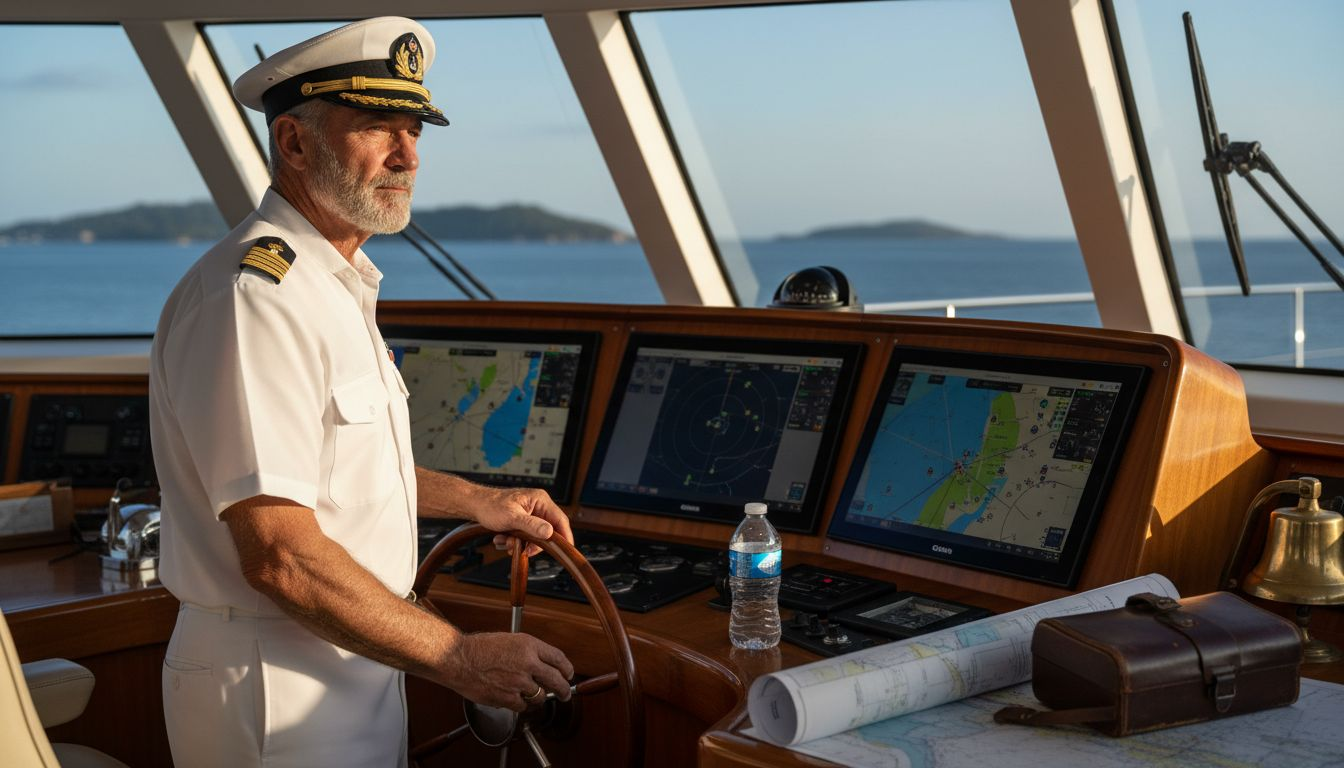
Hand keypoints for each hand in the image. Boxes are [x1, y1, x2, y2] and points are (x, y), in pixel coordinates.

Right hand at [448, 632, 574, 711]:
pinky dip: (520, 704)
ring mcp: (518, 681)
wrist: (458, 658)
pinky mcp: (507, 697)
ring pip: (540, 696)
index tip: (568, 675)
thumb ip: (528, 652)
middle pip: (557, 680)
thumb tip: (543, 665)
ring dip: (538, 698)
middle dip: (563, 690)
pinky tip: (513, 698)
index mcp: (529, 645)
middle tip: (564, 694)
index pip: (559, 658)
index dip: (567, 669)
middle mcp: (528, 663)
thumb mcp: (510, 640)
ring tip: (531, 695)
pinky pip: (523, 706)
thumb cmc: (479, 648)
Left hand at [469, 486, 574, 557]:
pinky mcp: (523, 522)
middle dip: (533, 543)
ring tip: (506, 540)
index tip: (565, 550)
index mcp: (540, 500)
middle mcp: (538, 506)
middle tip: (523, 548)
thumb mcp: (512, 517)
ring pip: (535, 537)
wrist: (475, 505)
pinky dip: (515, 542)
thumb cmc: (491, 505)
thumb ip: (532, 525)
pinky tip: (503, 538)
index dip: (565, 536)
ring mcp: (531, 514)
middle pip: (548, 532)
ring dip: (520, 543)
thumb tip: (550, 533)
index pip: (560, 520)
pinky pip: (526, 537)